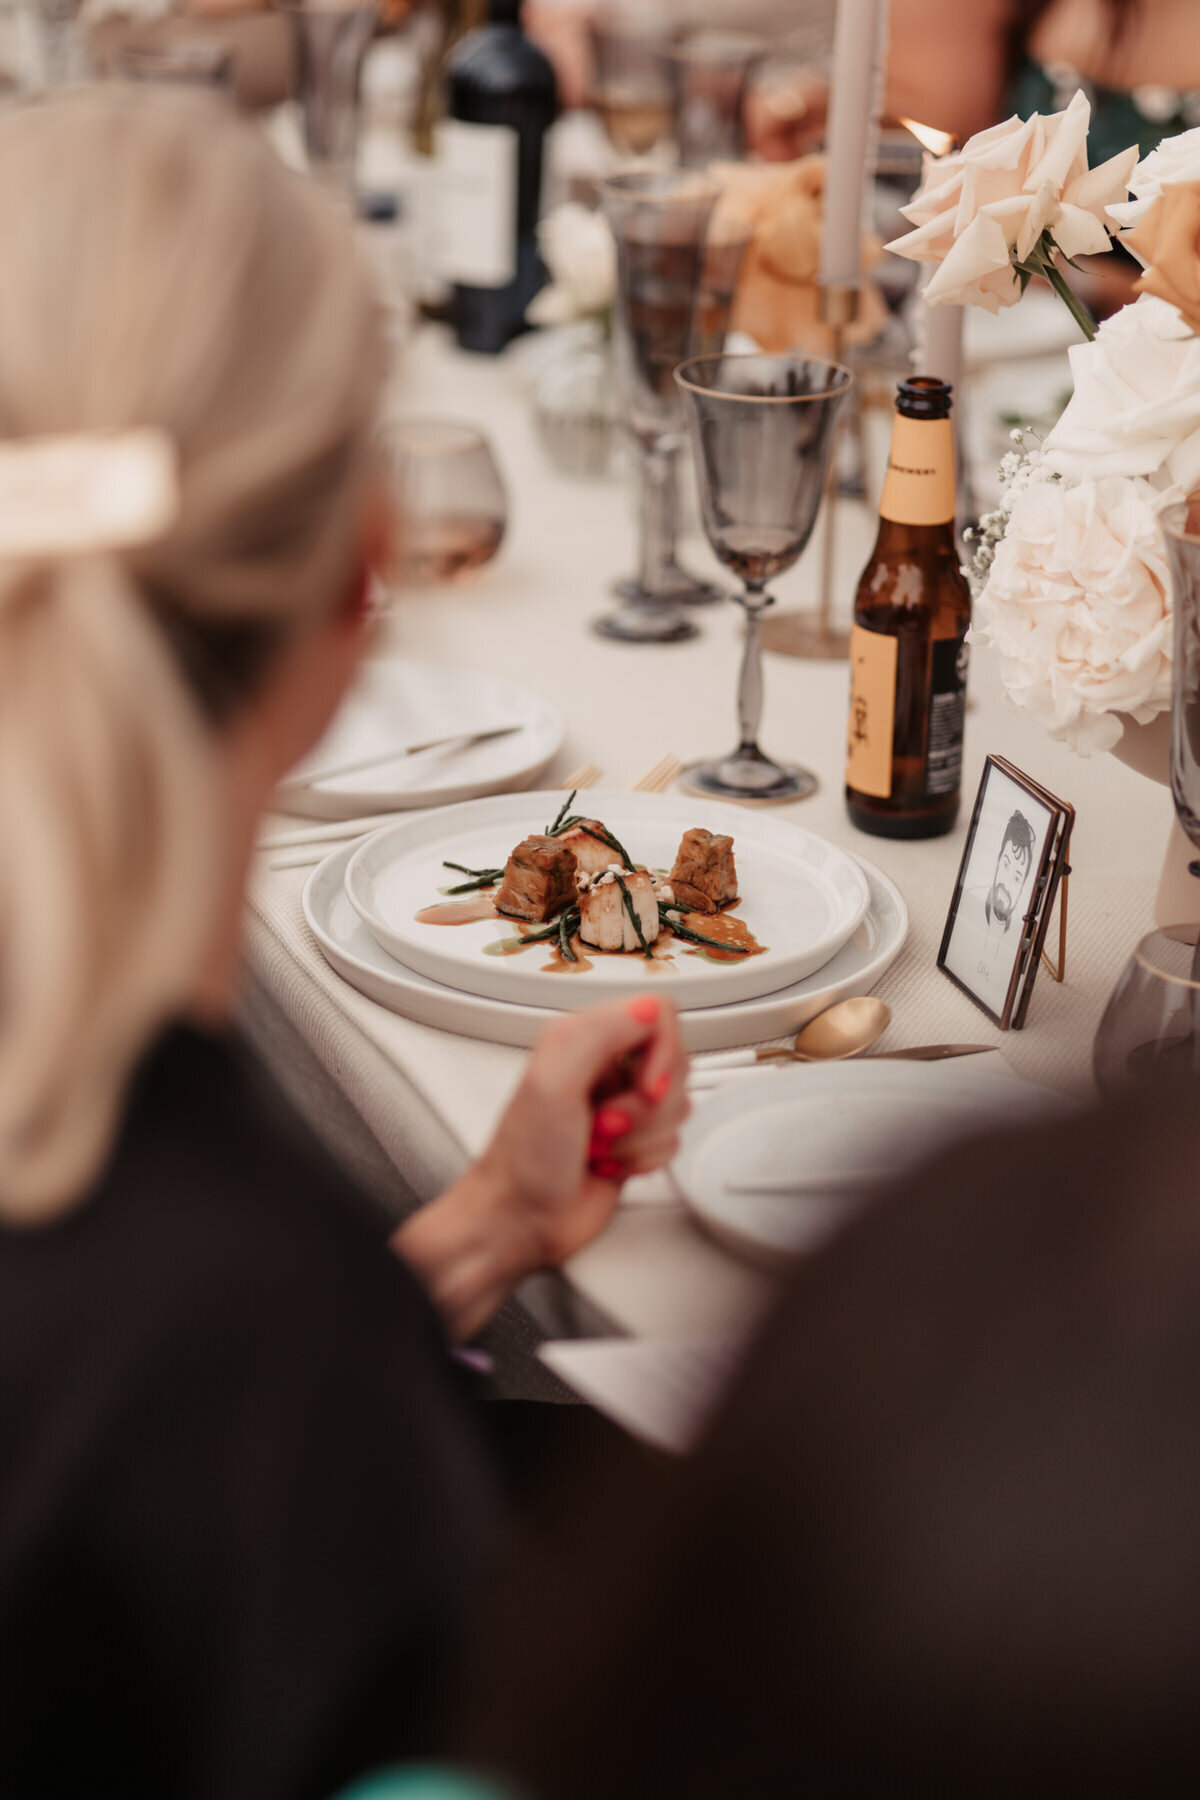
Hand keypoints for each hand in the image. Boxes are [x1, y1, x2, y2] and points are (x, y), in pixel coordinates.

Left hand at [394, 995, 688, 1340]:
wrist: (520, 1219)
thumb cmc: (523, 1159)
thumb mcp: (552, 1083)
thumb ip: (599, 1033)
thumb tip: (649, 1007)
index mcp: (585, 1036)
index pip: (660, 1014)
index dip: (665, 1053)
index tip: (646, 1086)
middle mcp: (607, 1066)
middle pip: (677, 1064)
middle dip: (646, 1107)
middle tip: (605, 1123)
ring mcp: (624, 1105)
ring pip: (677, 1107)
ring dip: (640, 1138)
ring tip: (599, 1145)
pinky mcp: (636, 1140)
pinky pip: (672, 1140)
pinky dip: (642, 1159)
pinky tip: (608, 1163)